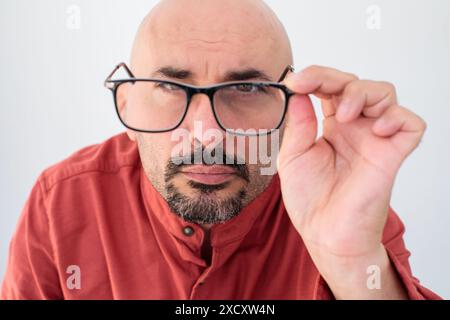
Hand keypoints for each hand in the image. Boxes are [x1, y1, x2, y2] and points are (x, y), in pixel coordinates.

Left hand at [278, 66, 424, 297]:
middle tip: (313, 86)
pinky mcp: (392, 155)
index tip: (295, 80)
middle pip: (356, 83)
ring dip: (362, 92)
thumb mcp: (293, 157)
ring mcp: (375, 139)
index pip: (330, 89)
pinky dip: (396, 117)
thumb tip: (297, 94)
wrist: (324, 233)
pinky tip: (374, 128)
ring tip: (342, 115)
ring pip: (384, 94)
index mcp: (330, 126)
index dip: (315, 77)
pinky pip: (411, 124)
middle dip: (334, 78)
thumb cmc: (309, 199)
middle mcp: (354, 128)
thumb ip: (298, 126)